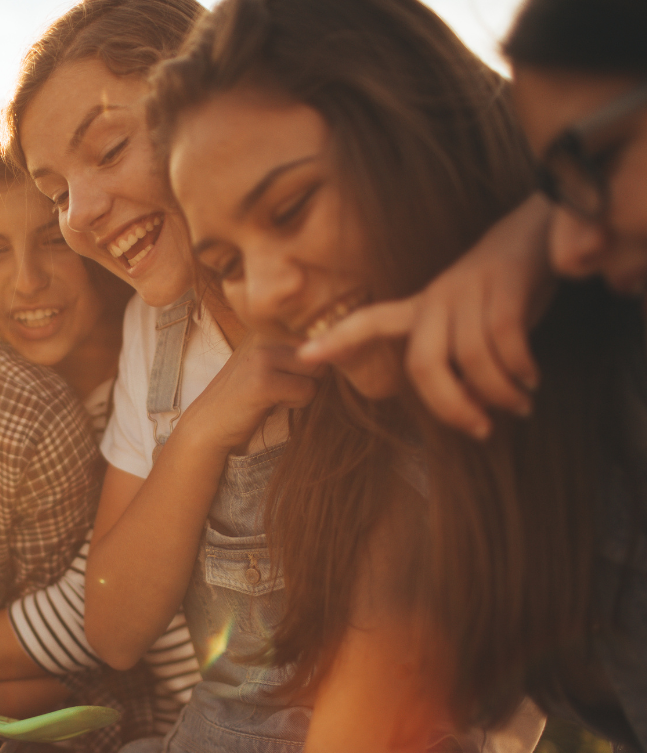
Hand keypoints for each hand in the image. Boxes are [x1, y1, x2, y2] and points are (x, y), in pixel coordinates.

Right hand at [179, 334, 320, 455]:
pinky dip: (297, 403)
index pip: (317, 329)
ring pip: (318, 370)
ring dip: (306, 390)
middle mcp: (264, 334)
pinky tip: (273, 405)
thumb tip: (343, 348)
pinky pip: (307, 390)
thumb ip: (297, 350)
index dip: (319, 353)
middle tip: (287, 386)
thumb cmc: (245, 395)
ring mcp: (262, 356)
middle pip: (322, 350)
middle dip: (313, 374)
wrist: (208, 422)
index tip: (302, 370)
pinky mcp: (262, 382)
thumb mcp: (270, 364)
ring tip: (279, 395)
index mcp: (267, 325)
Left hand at [300, 193, 555, 438]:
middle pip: (423, 365)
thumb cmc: (503, 289)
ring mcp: (469, 289)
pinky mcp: (505, 284)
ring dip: (498, 393)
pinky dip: (519, 369)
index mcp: (420, 308)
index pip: (370, 322)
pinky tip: (531, 380)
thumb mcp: (469, 321)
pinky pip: (505, 340)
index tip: (303, 355)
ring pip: (470, 358)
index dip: (337, 340)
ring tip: (520, 405)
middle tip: (480, 430)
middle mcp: (437, 298)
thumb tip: (473, 410)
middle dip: (450, 407)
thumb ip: (459, 361)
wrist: (543, 229)